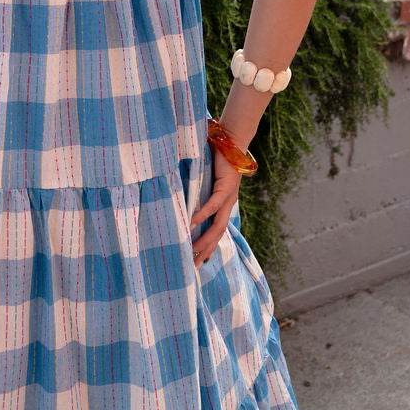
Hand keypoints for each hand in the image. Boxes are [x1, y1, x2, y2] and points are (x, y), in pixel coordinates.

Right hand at [190, 146, 244, 268]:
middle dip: (206, 251)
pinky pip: (213, 205)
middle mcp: (227, 205)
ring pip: (217, 225)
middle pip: (218, 235)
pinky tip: (192, 224)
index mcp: (223, 205)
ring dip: (205, 239)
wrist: (231, 142)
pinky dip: (202, 215)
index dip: (209, 247)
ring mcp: (228, 198)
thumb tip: (178, 199)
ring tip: (192, 250)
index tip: (199, 261)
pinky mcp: (225, 188)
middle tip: (195, 266)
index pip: (216, 232)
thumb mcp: (204, 180)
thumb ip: (196, 191)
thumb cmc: (216, 159)